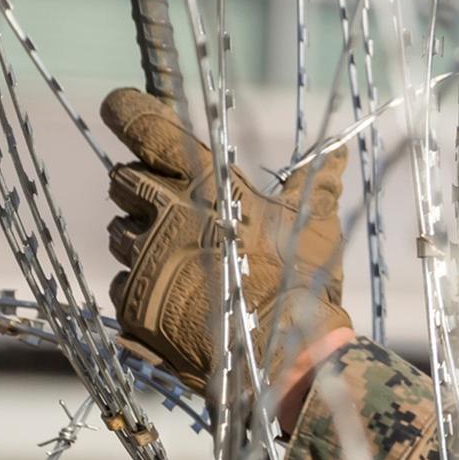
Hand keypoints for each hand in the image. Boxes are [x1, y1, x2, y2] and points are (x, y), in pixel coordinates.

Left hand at [101, 88, 350, 390]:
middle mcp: (167, 213)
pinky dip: (141, 283)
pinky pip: (120, 280)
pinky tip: (177, 294)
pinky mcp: (133, 301)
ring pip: (120, 230)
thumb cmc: (302, 279)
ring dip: (141, 237)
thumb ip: (317, 183)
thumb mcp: (315, 223)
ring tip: (182, 258)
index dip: (127, 110)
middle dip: (141, 187)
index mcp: (208, 183)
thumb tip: (338, 150)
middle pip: (123, 178)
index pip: (146, 127)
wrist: (283, 354)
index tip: (121, 105)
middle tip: (174, 207)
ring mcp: (145, 258)